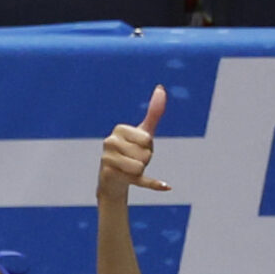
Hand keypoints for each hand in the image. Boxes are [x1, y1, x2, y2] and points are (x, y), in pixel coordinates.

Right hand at [98, 87, 169, 201]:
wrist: (113, 180)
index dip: (148, 146)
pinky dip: (152, 184)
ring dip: (141, 171)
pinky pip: (138, 179)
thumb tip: (161, 87)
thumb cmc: (130, 152)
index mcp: (119, 129)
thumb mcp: (143, 132)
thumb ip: (154, 112)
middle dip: (144, 160)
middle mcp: (109, 142)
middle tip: (132, 161)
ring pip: (141, 166)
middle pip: (145, 153)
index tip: (137, 148)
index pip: (148, 139)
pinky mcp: (111, 176)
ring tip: (128, 170)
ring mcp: (107, 159)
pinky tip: (166, 186)